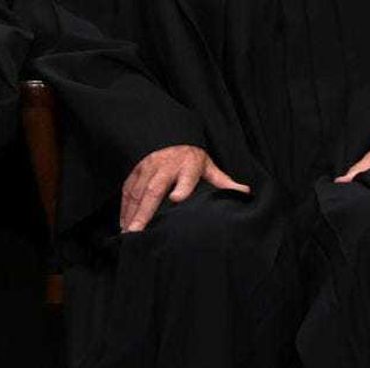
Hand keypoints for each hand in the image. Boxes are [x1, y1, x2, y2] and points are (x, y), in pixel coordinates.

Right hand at [120, 144, 249, 231]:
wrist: (170, 137)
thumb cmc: (191, 158)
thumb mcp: (209, 167)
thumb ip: (224, 182)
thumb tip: (246, 193)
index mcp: (188, 165)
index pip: (187, 177)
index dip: (182, 188)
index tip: (176, 200)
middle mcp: (165, 166)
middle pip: (155, 189)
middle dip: (145, 211)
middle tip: (138, 231)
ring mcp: (148, 168)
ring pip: (137, 192)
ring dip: (131, 213)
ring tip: (129, 232)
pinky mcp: (136, 171)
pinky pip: (127, 190)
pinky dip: (124, 207)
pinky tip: (123, 223)